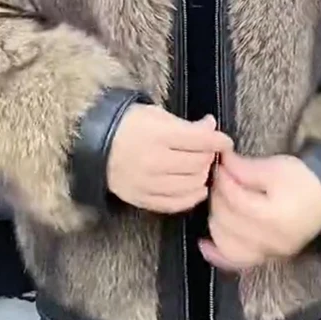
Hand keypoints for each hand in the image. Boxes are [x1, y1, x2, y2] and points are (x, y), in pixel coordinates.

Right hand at [107, 108, 232, 213]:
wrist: (95, 144)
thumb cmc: (128, 125)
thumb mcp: (157, 115)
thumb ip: (186, 125)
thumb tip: (211, 128)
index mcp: (158, 135)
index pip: (200, 141)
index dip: (219, 141)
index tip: (225, 141)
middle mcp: (153, 161)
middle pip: (198, 164)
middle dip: (209, 157)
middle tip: (209, 151)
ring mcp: (147, 183)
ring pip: (190, 185)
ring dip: (202, 176)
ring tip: (201, 167)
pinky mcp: (142, 199)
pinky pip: (175, 203)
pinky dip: (191, 197)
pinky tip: (196, 187)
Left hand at [199, 152, 320, 271]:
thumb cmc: (304, 180)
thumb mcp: (275, 167)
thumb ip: (244, 169)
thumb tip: (221, 164)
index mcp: (273, 217)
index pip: (234, 199)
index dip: (223, 179)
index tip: (219, 164)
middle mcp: (269, 242)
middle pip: (227, 221)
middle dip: (217, 196)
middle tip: (219, 179)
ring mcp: (268, 254)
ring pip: (226, 244)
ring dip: (216, 219)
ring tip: (220, 200)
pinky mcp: (266, 258)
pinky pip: (236, 262)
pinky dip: (217, 253)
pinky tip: (204, 243)